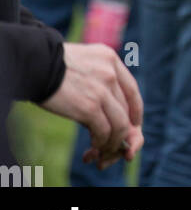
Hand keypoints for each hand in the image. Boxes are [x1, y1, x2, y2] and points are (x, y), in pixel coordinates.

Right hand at [41, 42, 142, 167]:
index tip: (133, 124)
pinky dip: (101, 143)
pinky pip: (104, 132)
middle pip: (127, 110)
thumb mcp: (84, 60)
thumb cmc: (52, 65)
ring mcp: (102, 90)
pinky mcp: (90, 107)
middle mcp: (111, 73)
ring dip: (113, 142)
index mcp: (110, 59)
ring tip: (103, 150)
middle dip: (122, 132)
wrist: (36, 64)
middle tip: (112, 144)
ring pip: (120, 124)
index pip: (132, 89)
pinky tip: (92, 146)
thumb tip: (105, 107)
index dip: (135, 111)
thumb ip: (98, 76)